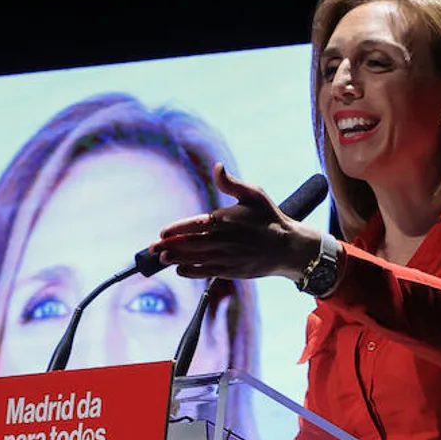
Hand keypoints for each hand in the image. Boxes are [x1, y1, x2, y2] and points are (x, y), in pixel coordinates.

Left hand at [149, 163, 319, 280]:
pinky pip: (206, 272)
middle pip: (190, 244)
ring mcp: (227, 257)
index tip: (162, 232)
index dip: (177, 229)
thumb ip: (231, 183)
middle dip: (169, 245)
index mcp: (226, 220)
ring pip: (196, 259)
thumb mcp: (254, 194)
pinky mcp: (231, 271)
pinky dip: (191, 271)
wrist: (288, 247)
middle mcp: (224, 240)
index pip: (195, 224)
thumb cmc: (269, 218)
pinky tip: (180, 269)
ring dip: (176, 259)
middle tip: (152, 247)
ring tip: (162, 258)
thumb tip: (217, 167)